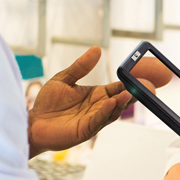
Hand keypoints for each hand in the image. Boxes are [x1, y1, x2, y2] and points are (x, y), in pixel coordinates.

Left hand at [27, 47, 171, 157]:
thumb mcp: (64, 79)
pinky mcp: (85, 130)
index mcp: (96, 95)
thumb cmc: (47, 104)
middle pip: (121, 100)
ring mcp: (93, 120)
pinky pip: (99, 120)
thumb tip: (97, 49)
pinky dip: (106, 112)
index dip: (131, 81)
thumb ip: (81, 66)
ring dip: (121, 102)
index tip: (142, 74)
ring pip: (113, 111)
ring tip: (128, 93)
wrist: (31, 123)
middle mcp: (98, 107)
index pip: (118, 87)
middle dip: (135, 94)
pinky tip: (110, 102)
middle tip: (148, 87)